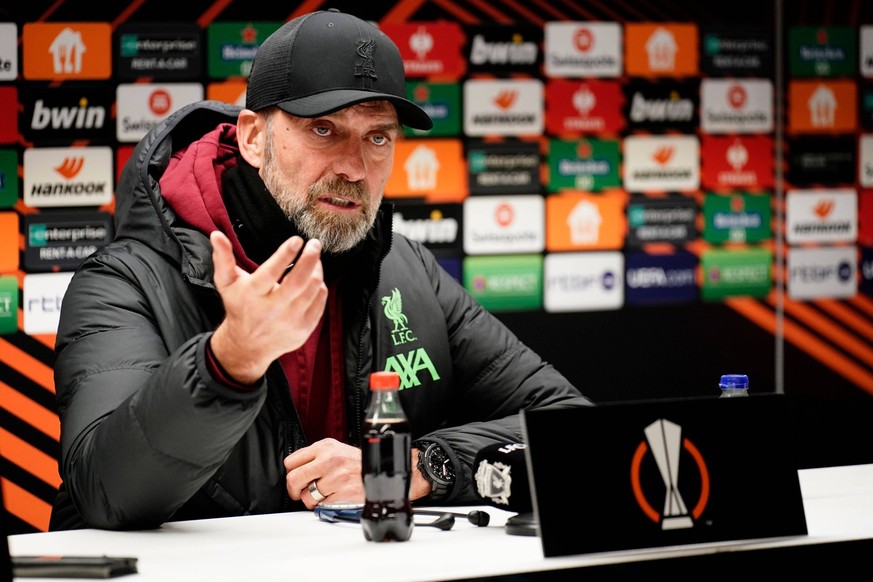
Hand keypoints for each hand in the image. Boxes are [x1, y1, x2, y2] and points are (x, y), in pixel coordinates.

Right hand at [209, 230, 327, 383]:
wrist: (248, 345)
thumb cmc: (239, 306)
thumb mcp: (226, 284)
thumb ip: (223, 258)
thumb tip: (216, 235)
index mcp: (252, 295)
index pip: (270, 273)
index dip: (285, 255)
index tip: (296, 240)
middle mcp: (271, 310)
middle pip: (297, 282)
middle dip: (310, 259)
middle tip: (315, 243)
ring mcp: (289, 321)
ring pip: (312, 290)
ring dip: (317, 270)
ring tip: (315, 258)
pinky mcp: (303, 329)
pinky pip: (319, 302)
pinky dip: (320, 287)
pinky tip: (315, 278)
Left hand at [284, 439, 363, 507]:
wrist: (380, 472)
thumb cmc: (357, 463)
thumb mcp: (336, 450)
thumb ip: (315, 457)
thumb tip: (294, 470)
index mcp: (325, 447)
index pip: (291, 461)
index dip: (291, 473)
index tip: (296, 479)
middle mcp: (330, 460)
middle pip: (294, 479)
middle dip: (294, 490)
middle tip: (301, 492)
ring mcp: (337, 478)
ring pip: (307, 496)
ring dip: (312, 499)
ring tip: (323, 494)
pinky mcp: (343, 494)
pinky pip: (321, 506)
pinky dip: (324, 505)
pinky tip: (333, 497)